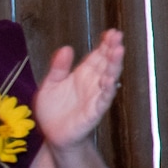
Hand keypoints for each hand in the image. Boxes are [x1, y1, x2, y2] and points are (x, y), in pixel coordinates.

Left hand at [33, 30, 124, 150]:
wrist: (53, 136)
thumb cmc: (53, 110)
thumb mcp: (49, 85)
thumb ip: (58, 68)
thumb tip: (67, 48)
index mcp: (83, 73)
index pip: (98, 55)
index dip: (105, 43)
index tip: (111, 32)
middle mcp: (93, 82)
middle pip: (106, 62)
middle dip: (112, 49)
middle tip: (117, 35)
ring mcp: (96, 96)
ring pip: (109, 77)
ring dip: (115, 65)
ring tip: (118, 51)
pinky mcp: (94, 111)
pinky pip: (104, 99)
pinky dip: (108, 89)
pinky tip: (111, 79)